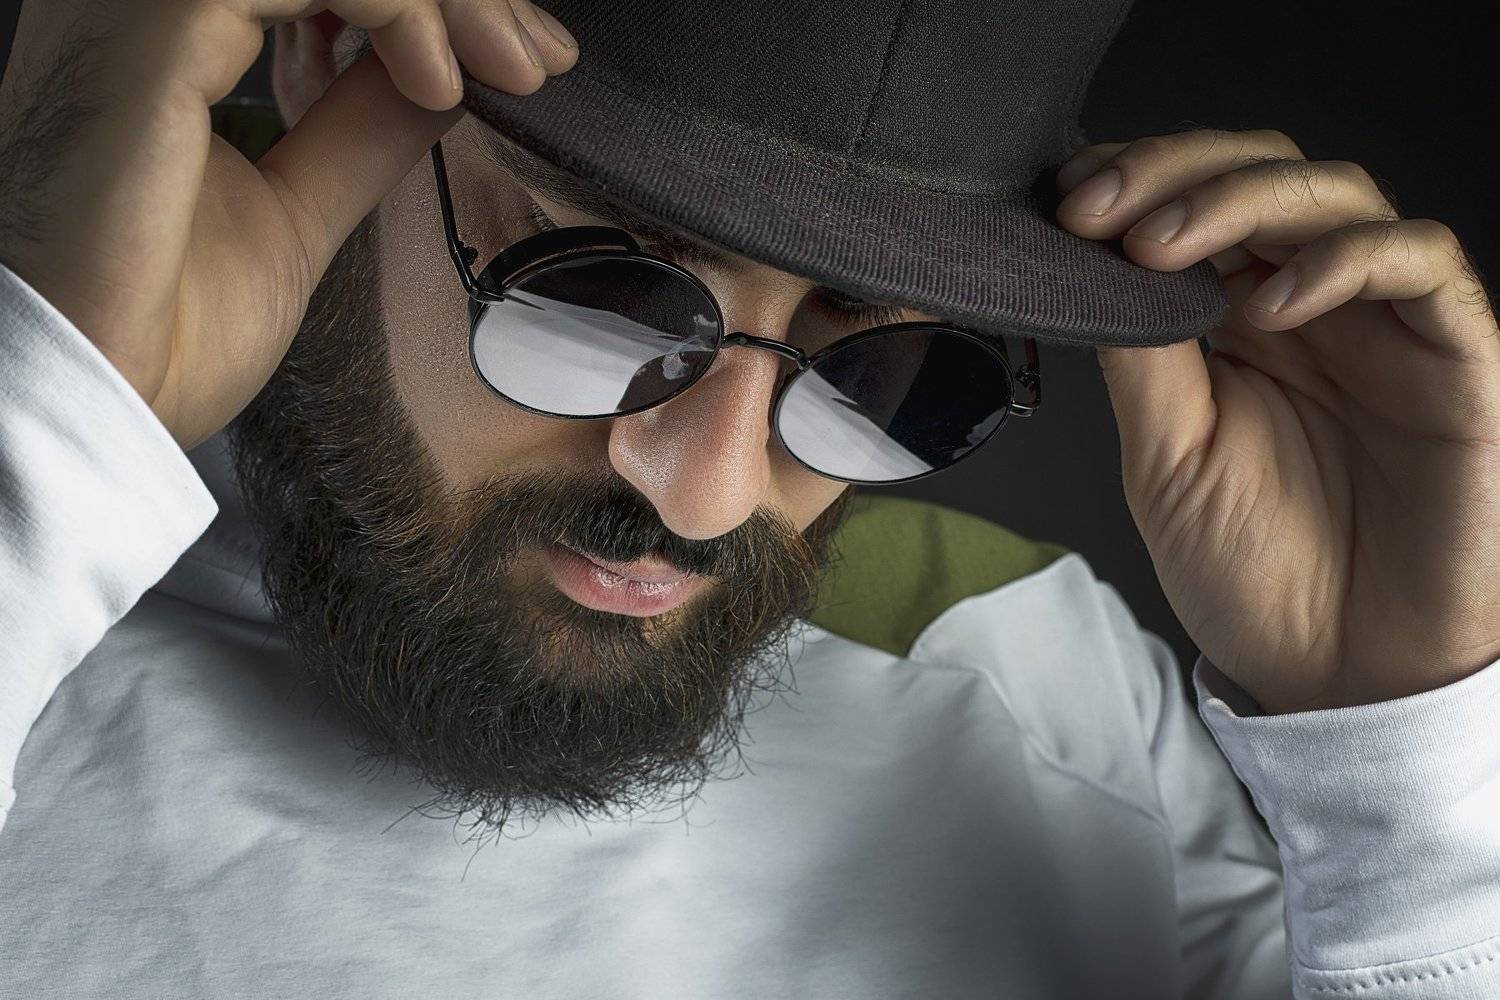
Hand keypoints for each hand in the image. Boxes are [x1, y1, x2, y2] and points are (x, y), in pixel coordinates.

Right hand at [0, 0, 577, 450]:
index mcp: (167, 39)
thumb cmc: (160, 330)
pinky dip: (393, 6)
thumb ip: (358, 132)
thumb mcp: (298, 213)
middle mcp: (141, 5)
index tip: (523, 57)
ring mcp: (134, 11)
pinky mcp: (144, 35)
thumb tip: (438, 77)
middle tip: (535, 53)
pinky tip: (442, 81)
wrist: (94, 405)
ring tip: (512, 67)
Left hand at [1055, 128, 1499, 712]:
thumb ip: (1139, 353)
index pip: (1196, 203)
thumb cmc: (1253, 569)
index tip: (1063, 199)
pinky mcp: (1455, 355)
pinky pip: (1421, 266)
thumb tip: (1084, 261)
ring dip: (1241, 200)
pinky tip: (1268, 305)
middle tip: (1098, 207)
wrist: (1336, 671)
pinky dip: (1343, 262)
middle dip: (1172, 173)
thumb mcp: (1165, 455)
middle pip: (1261, 174)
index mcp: (1236, 321)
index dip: (1134, 182)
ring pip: (1337, 196)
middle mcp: (1311, 304)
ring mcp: (1383, 323)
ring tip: (1162, 246)